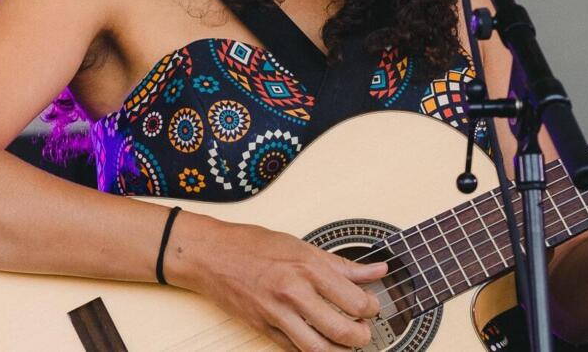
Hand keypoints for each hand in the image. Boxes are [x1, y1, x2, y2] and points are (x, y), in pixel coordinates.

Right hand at [168, 215, 386, 350]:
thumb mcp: (302, 246)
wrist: (210, 255)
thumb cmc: (252, 245)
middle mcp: (294, 291)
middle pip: (342, 329)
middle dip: (362, 336)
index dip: (372, 308)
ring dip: (341, 351)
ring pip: (320, 349)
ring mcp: (277, 314)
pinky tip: (321, 343)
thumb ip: (342, 264)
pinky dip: (313, 351)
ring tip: (347, 343)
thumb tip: (377, 270)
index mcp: (308, 267)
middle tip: (365, 331)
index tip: (372, 306)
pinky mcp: (263, 329)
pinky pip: (295, 350)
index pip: (355, 299)